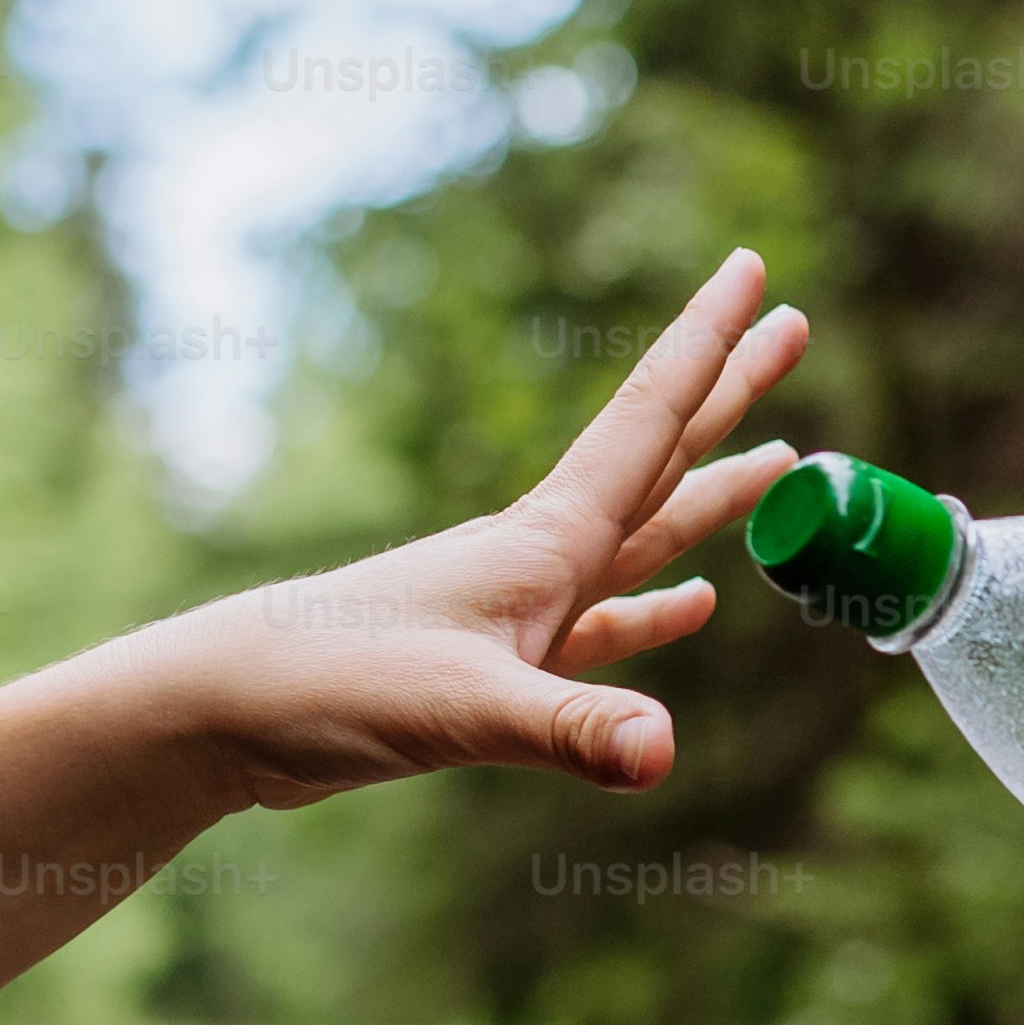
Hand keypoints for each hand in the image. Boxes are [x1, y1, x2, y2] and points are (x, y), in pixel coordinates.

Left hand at [175, 248, 812, 807]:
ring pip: (640, 535)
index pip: (648, 423)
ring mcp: (519, 607)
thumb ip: (570, 729)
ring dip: (708, 498)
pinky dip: (649, 611)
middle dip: (728, 393)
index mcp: (542, 543)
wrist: (228, 709)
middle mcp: (538, 557)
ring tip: (781, 463)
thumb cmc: (330, 686)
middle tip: (795, 325)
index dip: (710, 348)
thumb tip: (662, 752)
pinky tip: (690, 603)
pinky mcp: (496, 662)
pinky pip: (601, 624)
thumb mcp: (461, 711)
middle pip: (659, 457)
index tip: (758, 272)